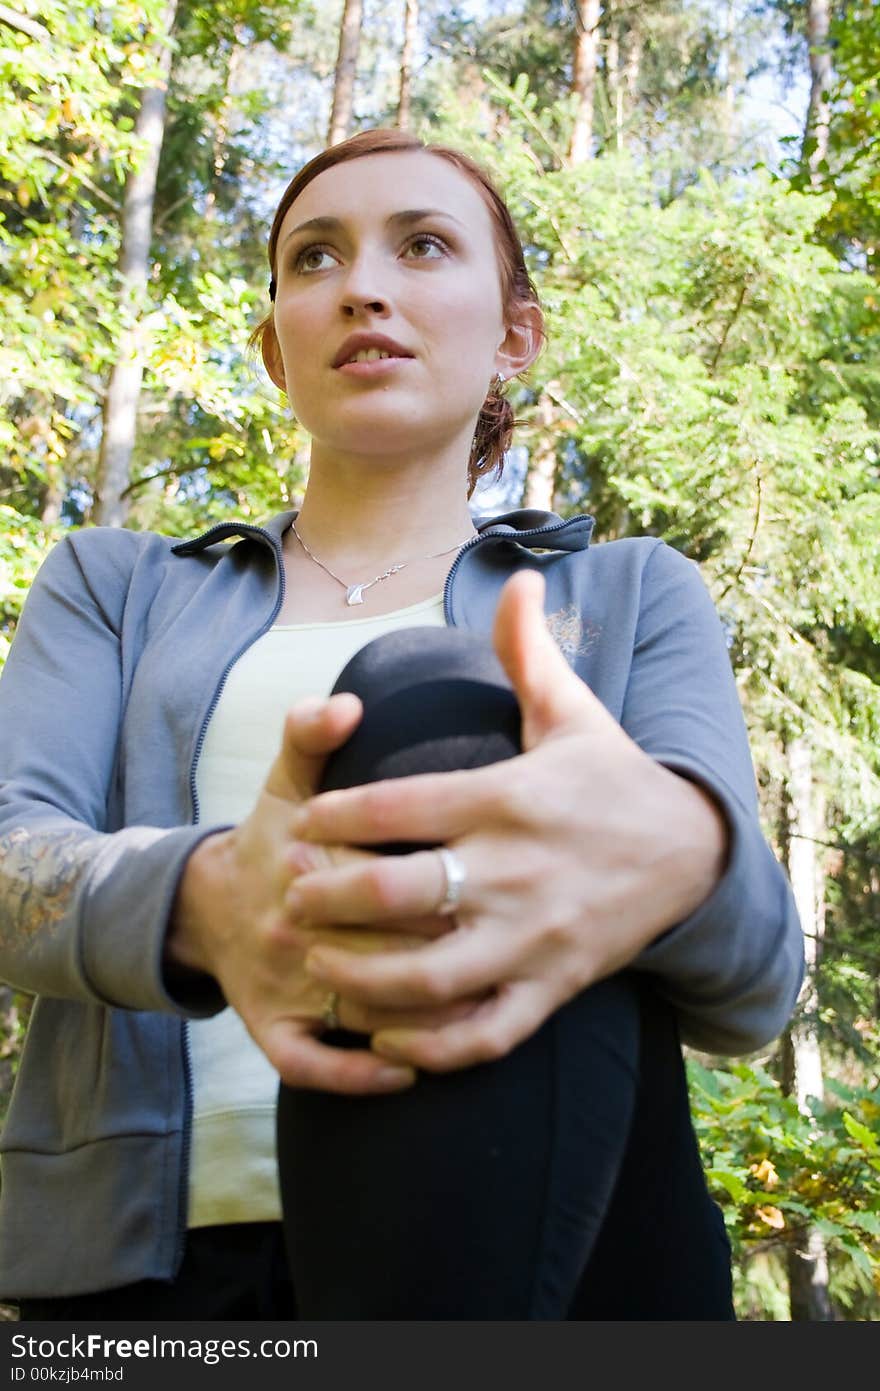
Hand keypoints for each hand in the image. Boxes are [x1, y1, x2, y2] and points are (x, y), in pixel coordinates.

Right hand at [168, 694, 467, 1093]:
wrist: (207, 909)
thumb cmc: (274, 839)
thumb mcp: (286, 778)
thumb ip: (313, 734)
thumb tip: (345, 705)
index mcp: (308, 859)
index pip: (382, 871)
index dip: (440, 877)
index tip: (497, 871)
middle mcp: (295, 927)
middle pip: (383, 945)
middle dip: (448, 948)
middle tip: (519, 943)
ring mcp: (283, 986)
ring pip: (360, 1011)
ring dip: (422, 1015)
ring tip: (487, 1002)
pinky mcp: (273, 1031)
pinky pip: (314, 1064)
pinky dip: (358, 1075)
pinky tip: (408, 1072)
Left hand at [287, 569, 728, 1071]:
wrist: (694, 856)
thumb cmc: (614, 781)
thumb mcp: (574, 712)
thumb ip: (528, 651)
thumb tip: (518, 576)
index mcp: (509, 798)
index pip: (401, 805)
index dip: (338, 815)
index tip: (303, 821)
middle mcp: (516, 871)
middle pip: (400, 891)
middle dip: (327, 898)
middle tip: (285, 897)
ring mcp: (534, 937)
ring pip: (432, 976)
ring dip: (362, 977)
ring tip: (317, 966)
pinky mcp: (553, 986)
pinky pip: (484, 1033)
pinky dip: (430, 1047)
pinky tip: (384, 1039)